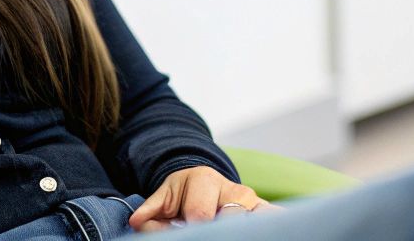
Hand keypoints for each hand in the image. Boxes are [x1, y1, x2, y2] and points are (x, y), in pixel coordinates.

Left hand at [128, 166, 272, 230]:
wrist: (206, 183)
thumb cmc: (183, 193)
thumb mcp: (164, 198)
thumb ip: (151, 211)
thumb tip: (137, 222)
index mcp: (205, 180)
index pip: (200, 214)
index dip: (191, 229)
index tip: (185, 232)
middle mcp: (235, 190)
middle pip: (231, 220)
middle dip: (216, 230)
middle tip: (203, 232)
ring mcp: (256, 202)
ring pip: (256, 221)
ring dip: (244, 229)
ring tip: (232, 232)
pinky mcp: (268, 212)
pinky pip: (277, 219)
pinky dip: (271, 229)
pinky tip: (259, 232)